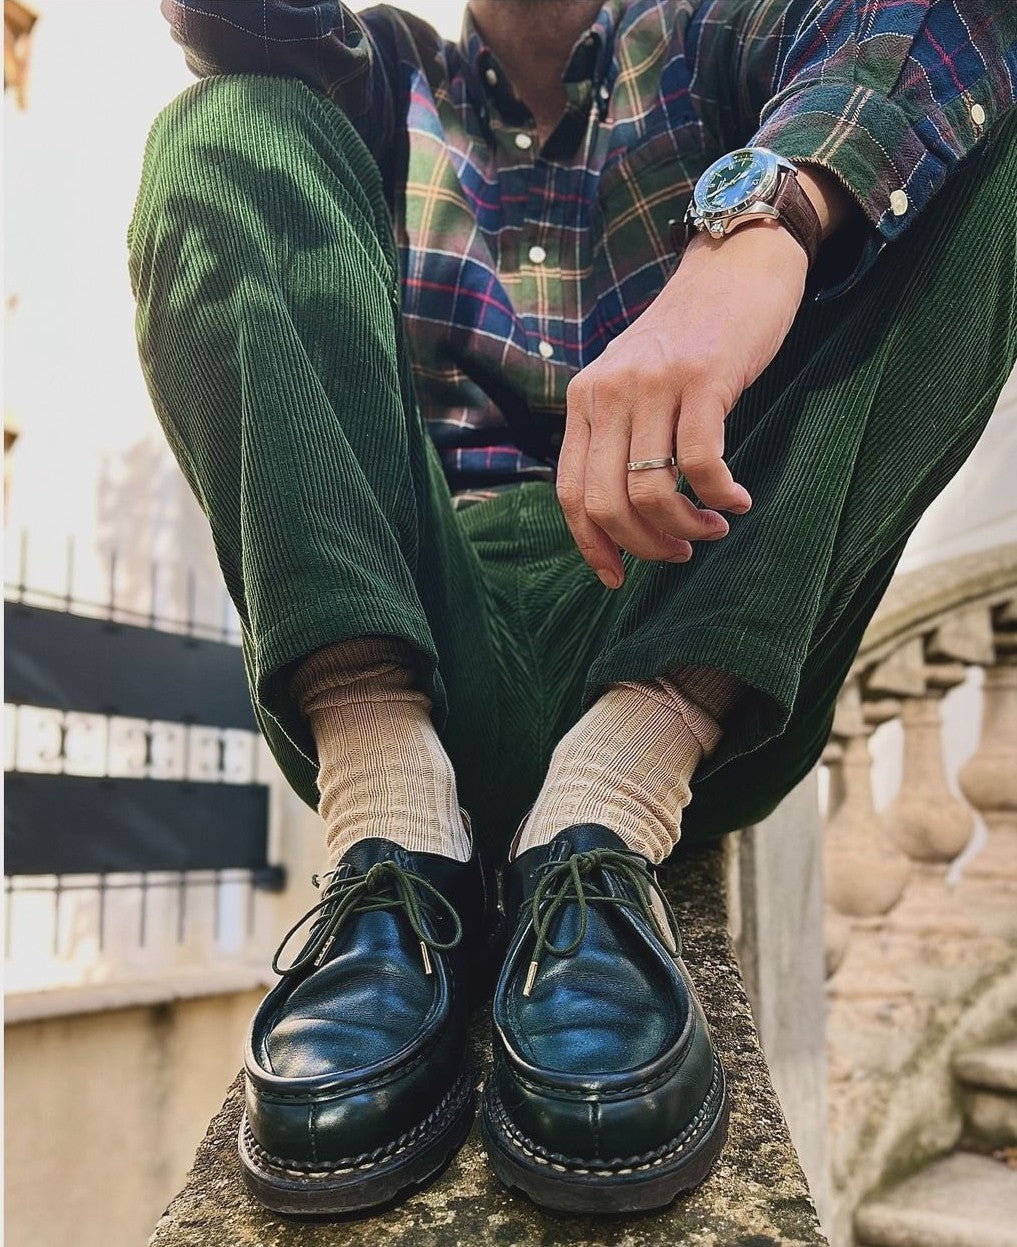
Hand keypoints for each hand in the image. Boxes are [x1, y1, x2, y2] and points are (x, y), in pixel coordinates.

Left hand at [557, 219, 808, 588]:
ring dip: (684, 528)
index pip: (571, 493)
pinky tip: (738, 500)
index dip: (591, 545)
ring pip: (651, 491)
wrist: (737, 262)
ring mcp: (654, 384)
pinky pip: (701, 463)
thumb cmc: (692, 336)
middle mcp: (609, 392)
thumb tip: (620, 516)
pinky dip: (720, 496)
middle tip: (678, 555)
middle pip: (606, 502)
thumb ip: (618, 433)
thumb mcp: (634, 380)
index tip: (616, 577)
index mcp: (585, 399)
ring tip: (711, 529)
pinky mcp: (703, 378)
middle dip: (643, 546)